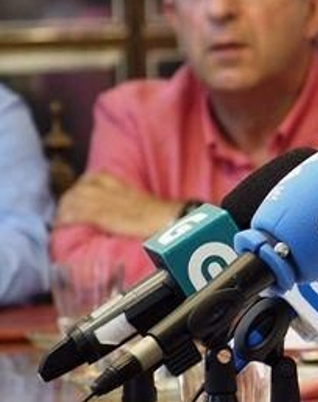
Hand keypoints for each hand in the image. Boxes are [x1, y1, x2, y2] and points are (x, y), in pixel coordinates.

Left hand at [56, 173, 179, 238]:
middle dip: (69, 198)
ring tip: (60, 219)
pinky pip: (80, 213)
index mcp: (126, 187)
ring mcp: (108, 202)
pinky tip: (62, 224)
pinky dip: (68, 217)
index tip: (77, 193)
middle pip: (82, 188)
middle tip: (63, 211)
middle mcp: (114, 190)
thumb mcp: (148, 206)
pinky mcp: (105, 215)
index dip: (83, 185)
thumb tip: (128, 215)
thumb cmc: (166, 218)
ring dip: (65, 208)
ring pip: (77, 199)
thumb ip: (134, 205)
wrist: (172, 221)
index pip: (97, 177)